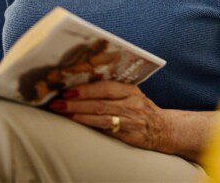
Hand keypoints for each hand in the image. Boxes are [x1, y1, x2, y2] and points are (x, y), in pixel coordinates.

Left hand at [48, 80, 169, 152]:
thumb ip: (114, 90)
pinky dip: (89, 125)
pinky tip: (77, 122)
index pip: (106, 87)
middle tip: (57, 102)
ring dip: (78, 114)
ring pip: (100, 116)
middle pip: (100, 102)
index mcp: (131, 91)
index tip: (68, 89)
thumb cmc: (141, 109)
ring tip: (62, 111)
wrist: (162, 128)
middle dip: (76, 101)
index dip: (86, 89)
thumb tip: (84, 85)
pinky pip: (105, 129)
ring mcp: (130, 120)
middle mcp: (131, 104)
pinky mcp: (128, 135)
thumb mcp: (132, 95)